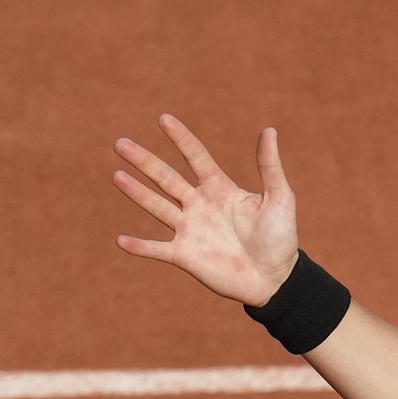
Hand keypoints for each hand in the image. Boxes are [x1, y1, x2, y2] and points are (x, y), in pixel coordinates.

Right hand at [113, 115, 298, 306]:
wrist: (276, 280)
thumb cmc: (281, 239)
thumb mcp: (280, 199)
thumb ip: (270, 167)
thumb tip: (269, 130)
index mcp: (220, 189)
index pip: (197, 158)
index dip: (181, 139)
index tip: (164, 119)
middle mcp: (199, 206)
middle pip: (166, 178)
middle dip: (144, 161)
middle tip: (120, 143)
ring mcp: (190, 230)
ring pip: (157, 207)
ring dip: (137, 193)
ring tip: (117, 176)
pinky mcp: (185, 255)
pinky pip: (157, 249)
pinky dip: (140, 247)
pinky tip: (120, 240)